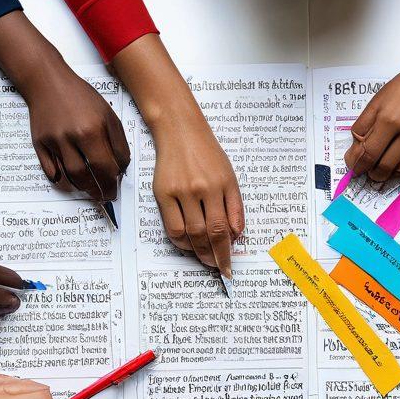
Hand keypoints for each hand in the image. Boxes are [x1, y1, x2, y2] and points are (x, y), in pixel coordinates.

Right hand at [24, 62, 130, 201]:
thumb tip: (121, 167)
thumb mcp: (107, 113)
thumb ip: (118, 141)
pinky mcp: (39, 144)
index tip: (116, 187)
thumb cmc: (80, 96)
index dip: (113, 181)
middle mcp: (72, 137)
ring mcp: (54, 142)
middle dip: (99, 190)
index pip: (107, 166)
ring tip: (92, 191)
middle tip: (106, 196)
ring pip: (69, 176)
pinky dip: (60, 180)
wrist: (47, 81)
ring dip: (83, 188)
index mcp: (92, 129)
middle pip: (88, 175)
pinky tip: (70, 182)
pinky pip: (50, 170)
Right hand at [151, 112, 243, 274]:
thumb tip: (236, 235)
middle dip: (213, 256)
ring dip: (198, 252)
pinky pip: (172, 227)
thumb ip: (235, 206)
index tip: (228, 267)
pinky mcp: (162, 193)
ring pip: (189, 234)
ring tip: (204, 258)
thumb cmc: (207, 154)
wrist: (180, 131)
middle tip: (217, 267)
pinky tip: (188, 244)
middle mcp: (201, 189)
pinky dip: (181, 241)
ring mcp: (180, 191)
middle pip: (207, 234)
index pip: (224, 229)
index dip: (225, 252)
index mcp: (221, 185)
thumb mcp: (229, 176)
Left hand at [344, 58, 399, 181]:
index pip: (368, 152)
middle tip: (365, 171)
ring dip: (386, 173)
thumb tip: (356, 148)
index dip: (357, 163)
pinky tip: (396, 163)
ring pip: (399, 170)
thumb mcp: (378, 100)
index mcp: (389, 119)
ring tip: (379, 168)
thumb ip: (364, 125)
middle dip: (370, 173)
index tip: (353, 165)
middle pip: (383, 166)